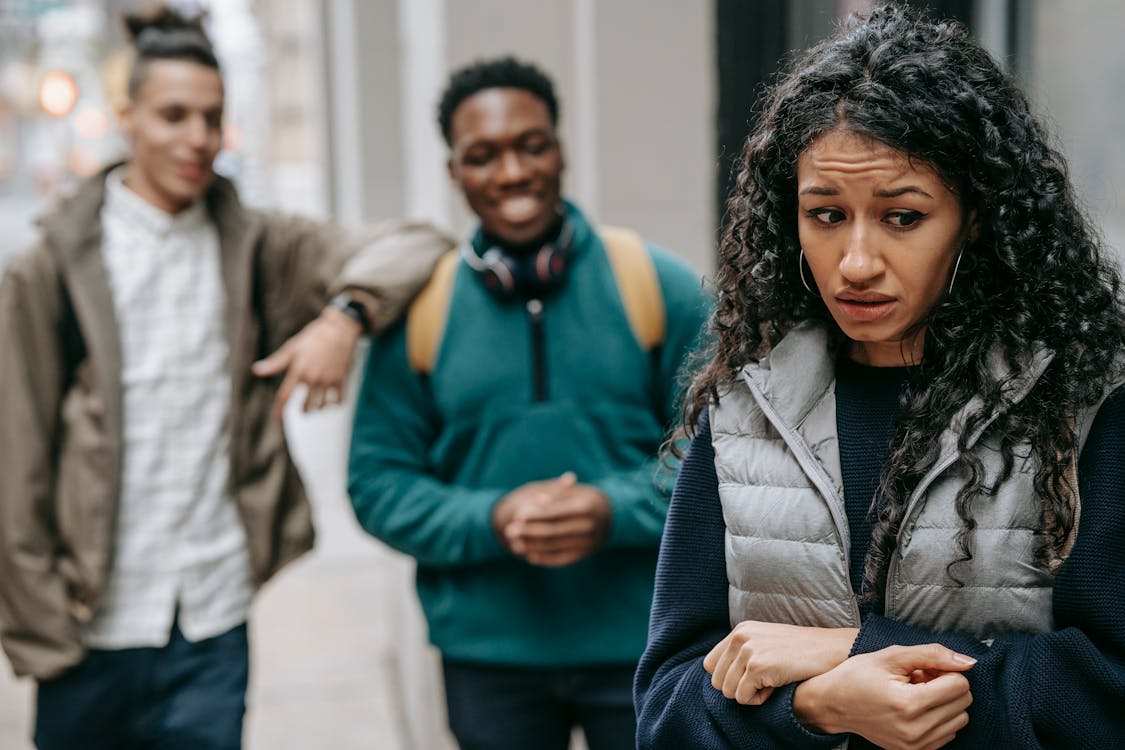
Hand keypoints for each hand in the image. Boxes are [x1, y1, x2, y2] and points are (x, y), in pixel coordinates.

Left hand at [251, 307, 362, 421]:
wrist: (339, 329)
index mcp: (298, 370)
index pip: (284, 396)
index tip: (276, 422)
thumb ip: (275, 363)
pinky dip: (334, 404)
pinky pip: (338, 400)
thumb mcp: (292, 347)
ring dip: (318, 409)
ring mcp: (328, 380)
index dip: (279, 412)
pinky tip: (332, 401)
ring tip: (317, 406)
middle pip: (305, 406)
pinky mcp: (341, 379)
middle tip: (304, 409)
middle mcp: (313, 378)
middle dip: (303, 410)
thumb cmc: (313, 337)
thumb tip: (256, 371)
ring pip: (321, 406)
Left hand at [493, 473, 611, 566]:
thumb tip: (536, 501)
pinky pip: (562, 559)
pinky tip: (530, 555)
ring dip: (532, 546)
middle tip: (509, 530)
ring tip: (514, 543)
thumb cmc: (586, 498)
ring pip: (555, 546)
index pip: (555, 512)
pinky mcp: (585, 554)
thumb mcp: (575, 491)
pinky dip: (545, 558)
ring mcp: (588, 542)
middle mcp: (589, 526)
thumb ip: (556, 495)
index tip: (518, 515)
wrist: (612, 515)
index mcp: (585, 506)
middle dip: (529, 531)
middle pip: (553, 531)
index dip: (535, 515)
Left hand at [703, 622, 858, 704]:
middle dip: (739, 689)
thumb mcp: (766, 642)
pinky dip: (759, 700)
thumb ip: (742, 653)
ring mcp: (748, 650)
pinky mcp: (757, 666)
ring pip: (728, 692)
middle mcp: (740, 636)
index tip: (752, 678)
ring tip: (772, 682)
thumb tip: (718, 678)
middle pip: (717, 681)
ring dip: (750, 695)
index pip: (710, 665)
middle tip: (765, 681)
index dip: (729, 679)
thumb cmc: (801, 653)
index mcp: (740, 630)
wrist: (831, 651)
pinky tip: (776, 686)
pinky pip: (743, 698)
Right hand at [793, 644, 975, 749]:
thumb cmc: (859, 676)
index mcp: (909, 703)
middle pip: (963, 702)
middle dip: (947, 684)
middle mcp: (915, 729)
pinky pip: (949, 734)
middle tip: (921, 678)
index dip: (945, 669)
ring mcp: (916, 745)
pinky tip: (917, 707)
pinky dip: (939, 718)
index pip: (960, 685)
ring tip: (919, 692)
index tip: (925, 668)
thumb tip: (968, 662)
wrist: (833, 704)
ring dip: (945, 703)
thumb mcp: (892, 656)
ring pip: (960, 719)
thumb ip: (932, 655)